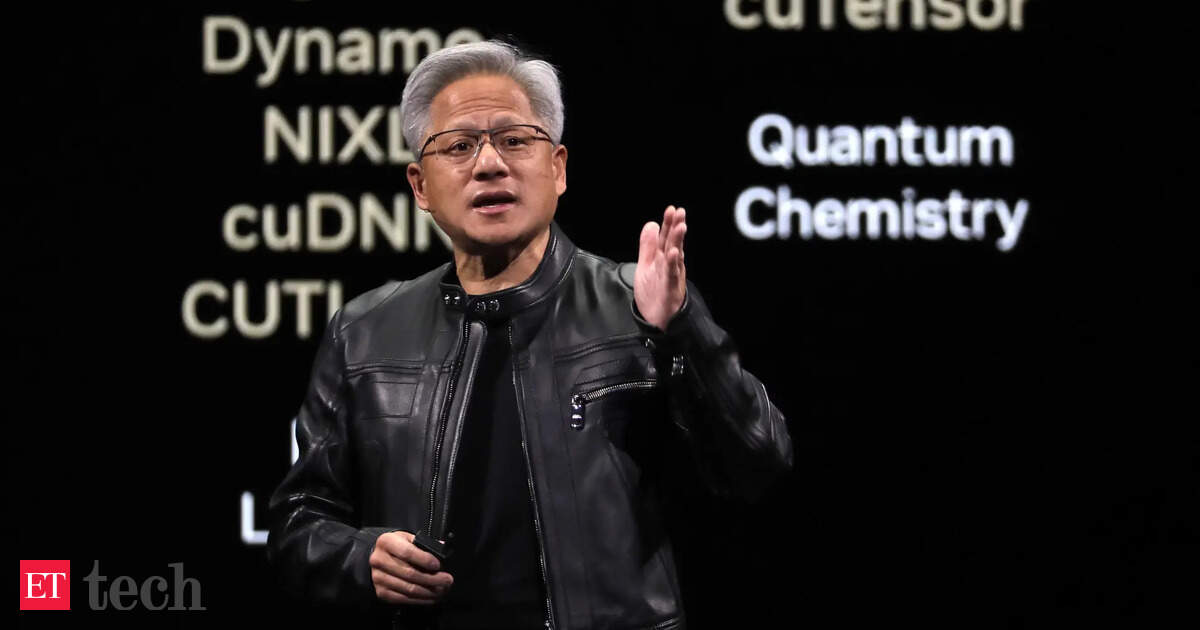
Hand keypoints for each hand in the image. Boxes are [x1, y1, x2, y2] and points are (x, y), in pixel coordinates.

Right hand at [369, 531, 453, 604]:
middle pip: (410, 573)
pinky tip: (431, 597)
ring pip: (408, 588)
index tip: (438, 565)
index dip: (424, 560)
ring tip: (443, 590)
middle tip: (447, 580)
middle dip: (433, 579)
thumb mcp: (407, 538)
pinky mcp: (381, 592)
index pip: (407, 552)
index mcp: (386, 542)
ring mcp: (378, 578)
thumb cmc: (397, 547)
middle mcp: (379, 560)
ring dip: (429, 591)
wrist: (379, 558)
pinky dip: (421, 600)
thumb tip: (441, 547)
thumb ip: (422, 543)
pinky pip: (404, 599)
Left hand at [635, 205, 687, 330]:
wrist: (658, 321)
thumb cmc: (654, 293)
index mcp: (664, 259)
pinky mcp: (670, 289)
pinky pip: (671, 275)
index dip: (668, 224)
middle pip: (673, 243)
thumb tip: (651, 224)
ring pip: (675, 256)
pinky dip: (671, 263)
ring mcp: (672, 277)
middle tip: (679, 212)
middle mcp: (670, 265)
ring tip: (680, 226)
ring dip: (678, 241)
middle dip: (676, 227)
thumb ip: (648, 246)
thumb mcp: (646, 265)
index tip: (671, 209)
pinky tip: (672, 253)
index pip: (666, 237)